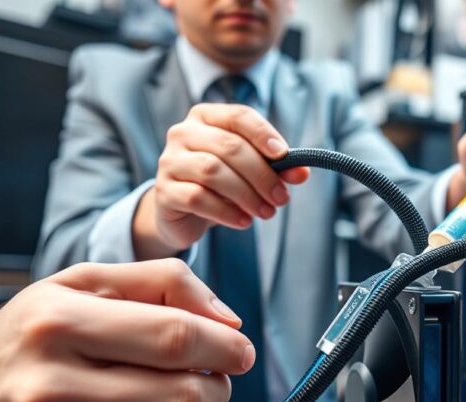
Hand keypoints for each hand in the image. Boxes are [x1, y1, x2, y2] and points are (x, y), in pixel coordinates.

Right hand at [0, 259, 254, 401]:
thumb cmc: (36, 332)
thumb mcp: (87, 282)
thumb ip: (166, 282)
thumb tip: (229, 324)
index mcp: (56, 325)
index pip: (174, 339)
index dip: (225, 348)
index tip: (239, 351)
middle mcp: (45, 389)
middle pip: (181, 399)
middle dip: (217, 388)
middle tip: (211, 379)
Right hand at [133, 104, 311, 259]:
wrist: (183, 211)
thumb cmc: (221, 183)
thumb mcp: (250, 172)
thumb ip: (276, 168)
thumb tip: (302, 172)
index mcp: (207, 117)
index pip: (239, 116)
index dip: (263, 134)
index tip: (285, 155)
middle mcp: (183, 133)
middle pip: (229, 146)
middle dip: (261, 174)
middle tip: (281, 197)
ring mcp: (170, 161)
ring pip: (212, 171)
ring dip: (246, 194)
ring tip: (267, 212)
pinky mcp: (164, 191)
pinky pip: (197, 198)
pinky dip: (226, 211)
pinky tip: (244, 221)